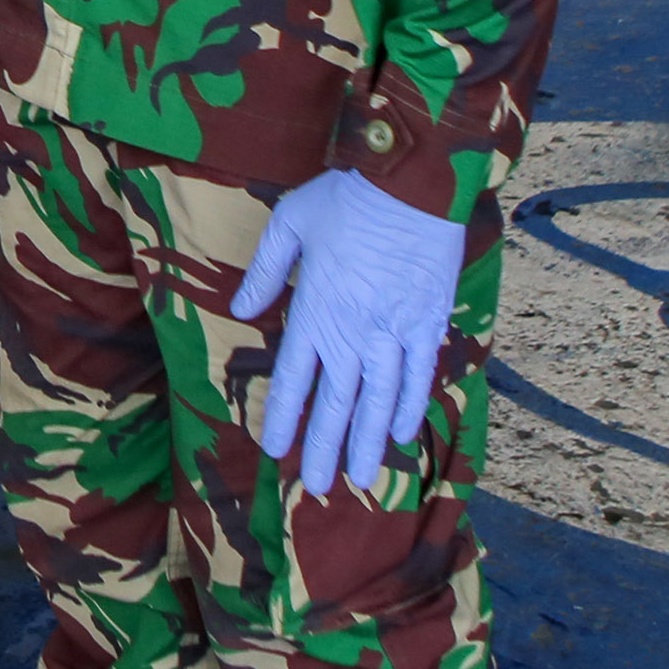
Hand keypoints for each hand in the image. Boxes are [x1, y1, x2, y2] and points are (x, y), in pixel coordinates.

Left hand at [227, 169, 466, 498]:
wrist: (413, 183)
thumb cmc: (346, 198)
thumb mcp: (289, 224)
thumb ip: (263, 272)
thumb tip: (238, 310)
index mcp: (314, 311)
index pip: (294, 379)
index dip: (285, 418)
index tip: (276, 450)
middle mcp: (354, 332)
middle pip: (337, 403)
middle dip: (324, 447)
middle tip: (316, 485)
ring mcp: (395, 332)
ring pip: (379, 401)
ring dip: (367, 441)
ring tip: (358, 477)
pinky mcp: (430, 324)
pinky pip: (419, 377)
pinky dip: (409, 407)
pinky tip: (401, 433)